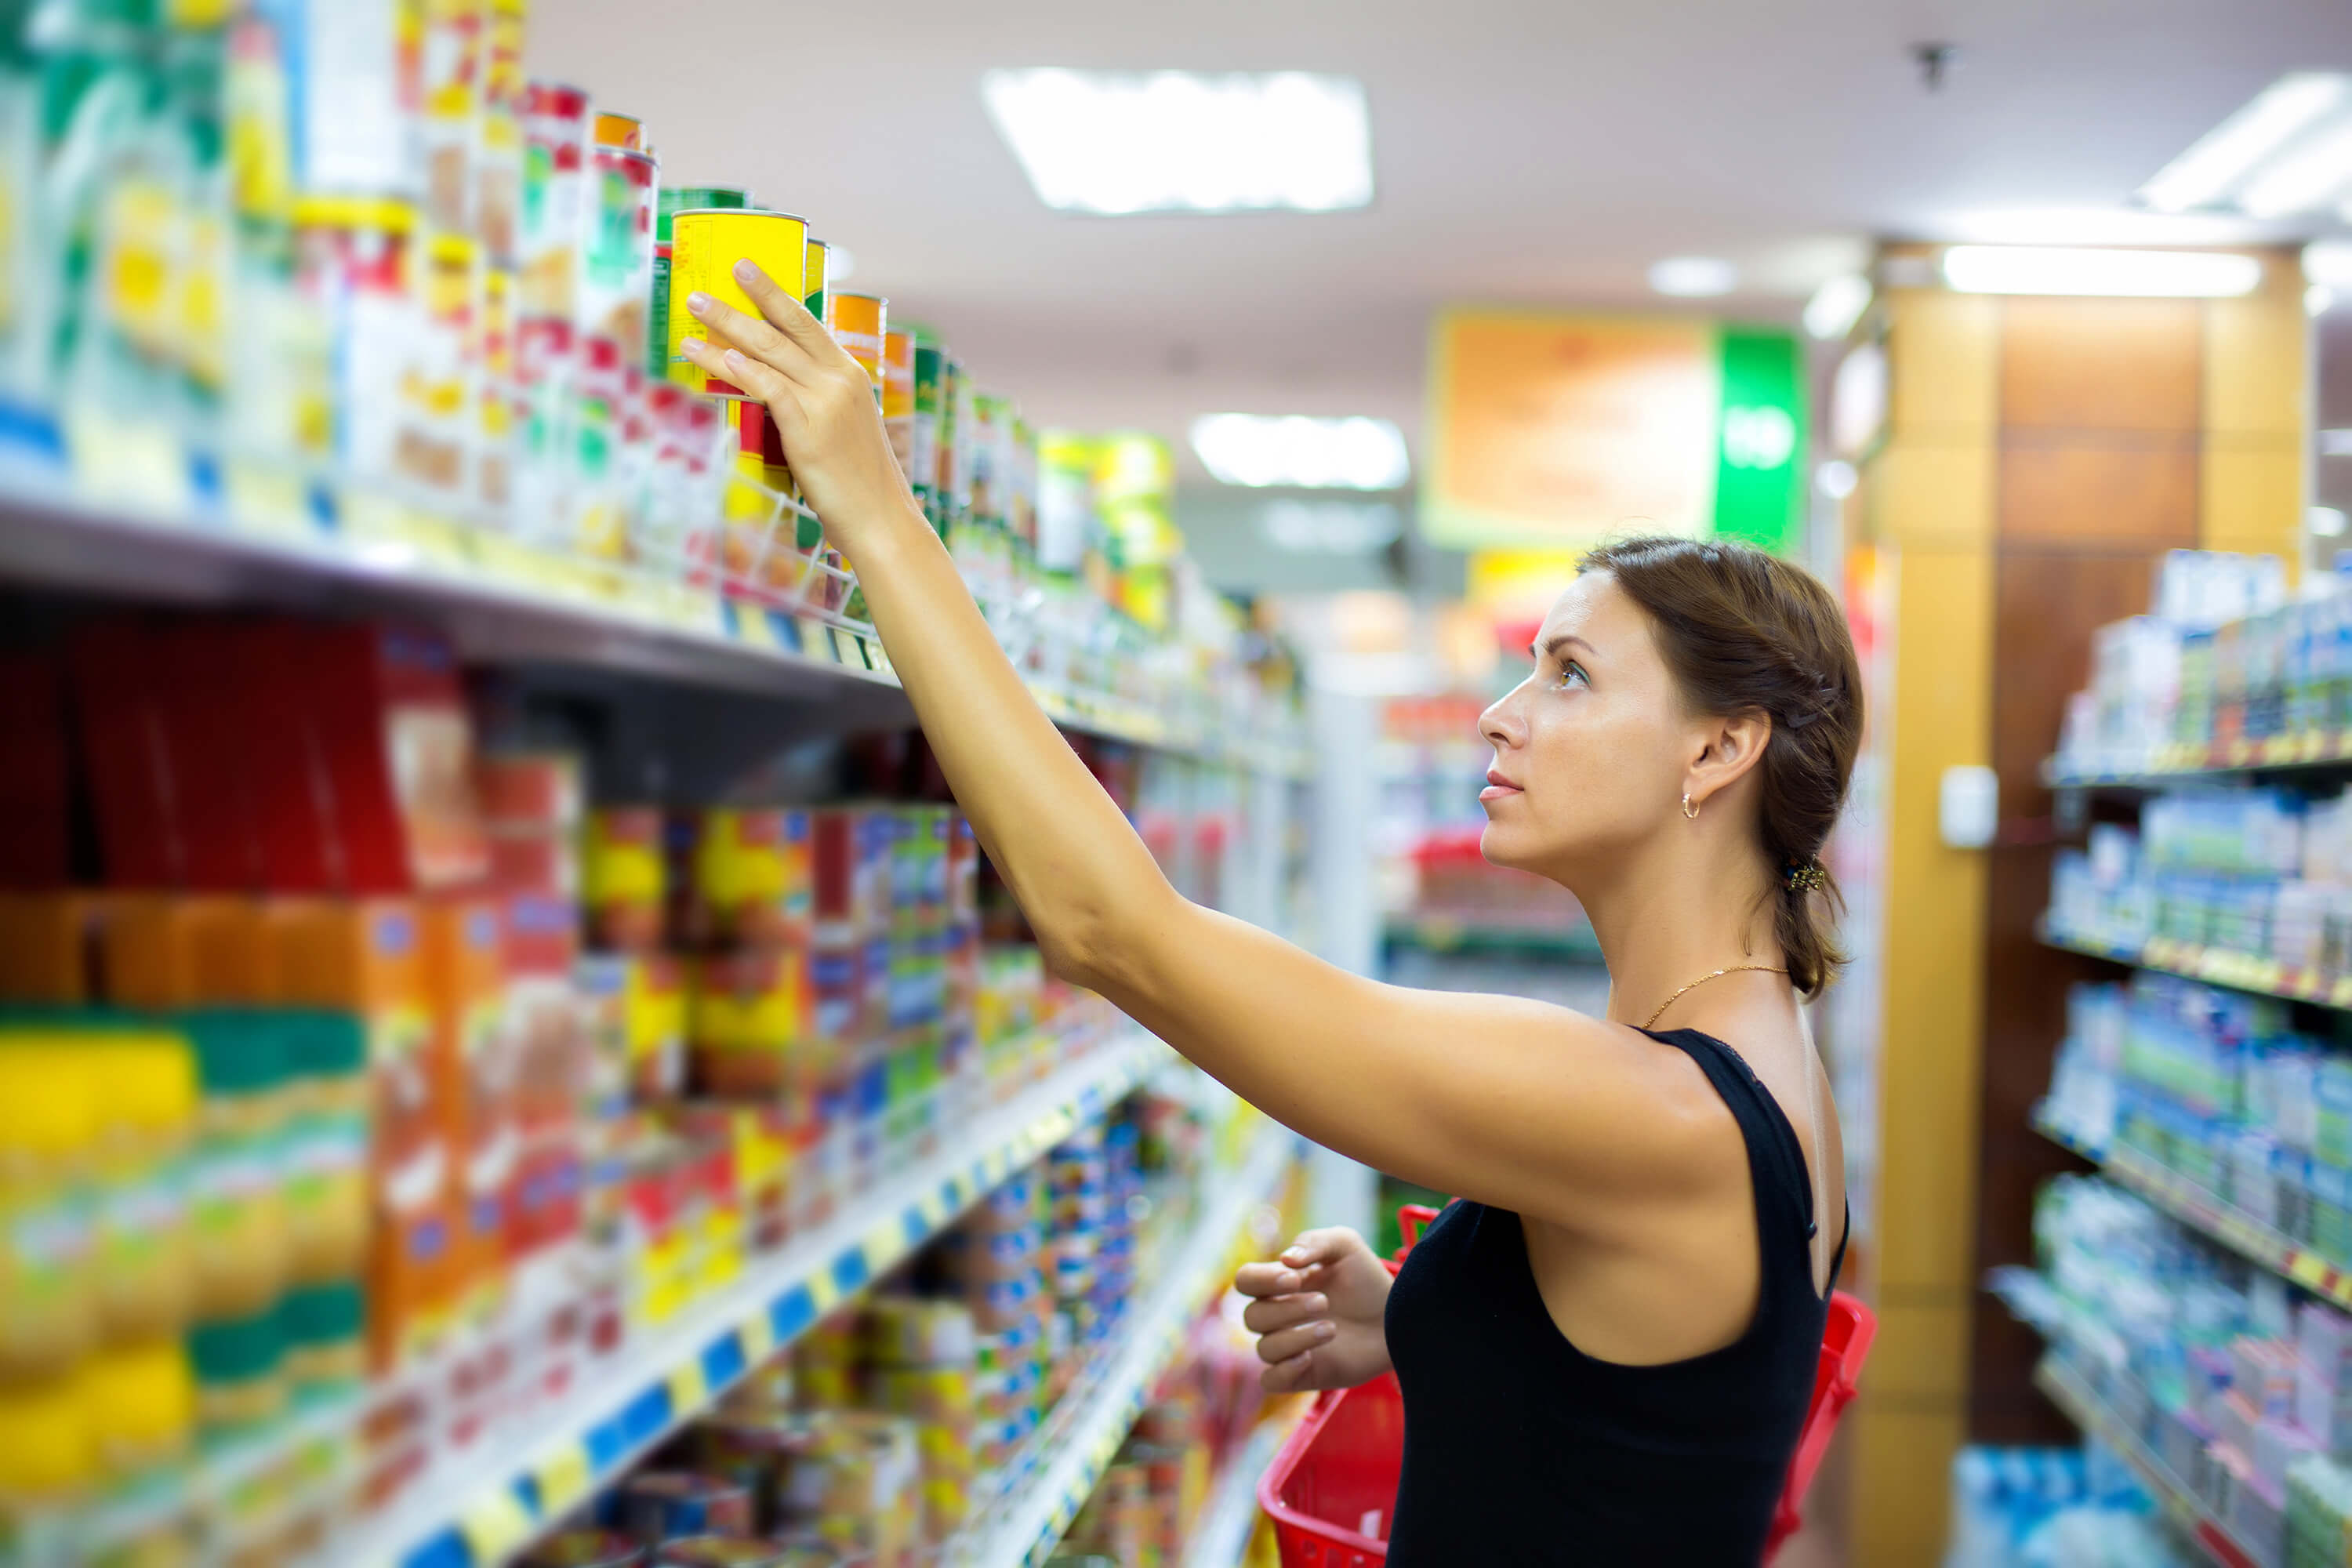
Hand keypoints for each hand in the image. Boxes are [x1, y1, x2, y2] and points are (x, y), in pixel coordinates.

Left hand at [679, 262, 920, 557]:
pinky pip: (769, 388)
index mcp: (851, 374)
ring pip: (768, 353)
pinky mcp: (809, 429)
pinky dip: (742, 369)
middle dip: (742, 301)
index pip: (806, 323)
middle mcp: (839, 379)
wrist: (881, 519)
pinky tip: (719, 355)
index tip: (746, 270)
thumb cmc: (860, 482)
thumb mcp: (845, 428)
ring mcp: (825, 401)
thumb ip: (816, 401)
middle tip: (707, 284)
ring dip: (725, 330)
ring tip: (693, 315)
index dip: (773, 294)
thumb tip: (775, 387)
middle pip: (782, 329)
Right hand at [1234, 1227, 1394, 1393]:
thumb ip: (1314, 1242)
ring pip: (1265, 1349)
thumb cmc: (1366, 1279)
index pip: (1245, 1280)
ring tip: (1332, 1329)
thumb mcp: (1344, 1245)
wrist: (1398, 1316)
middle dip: (1287, 1310)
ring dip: (1296, 1337)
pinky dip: (1283, 1370)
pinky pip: (1271, 1380)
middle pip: (1252, 1317)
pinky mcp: (1303, 1374)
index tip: (1295, 1278)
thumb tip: (1284, 1259)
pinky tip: (1309, 1358)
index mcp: (1279, 1284)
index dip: (1261, 1280)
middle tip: (1324, 1302)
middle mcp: (1278, 1316)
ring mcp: (1289, 1347)